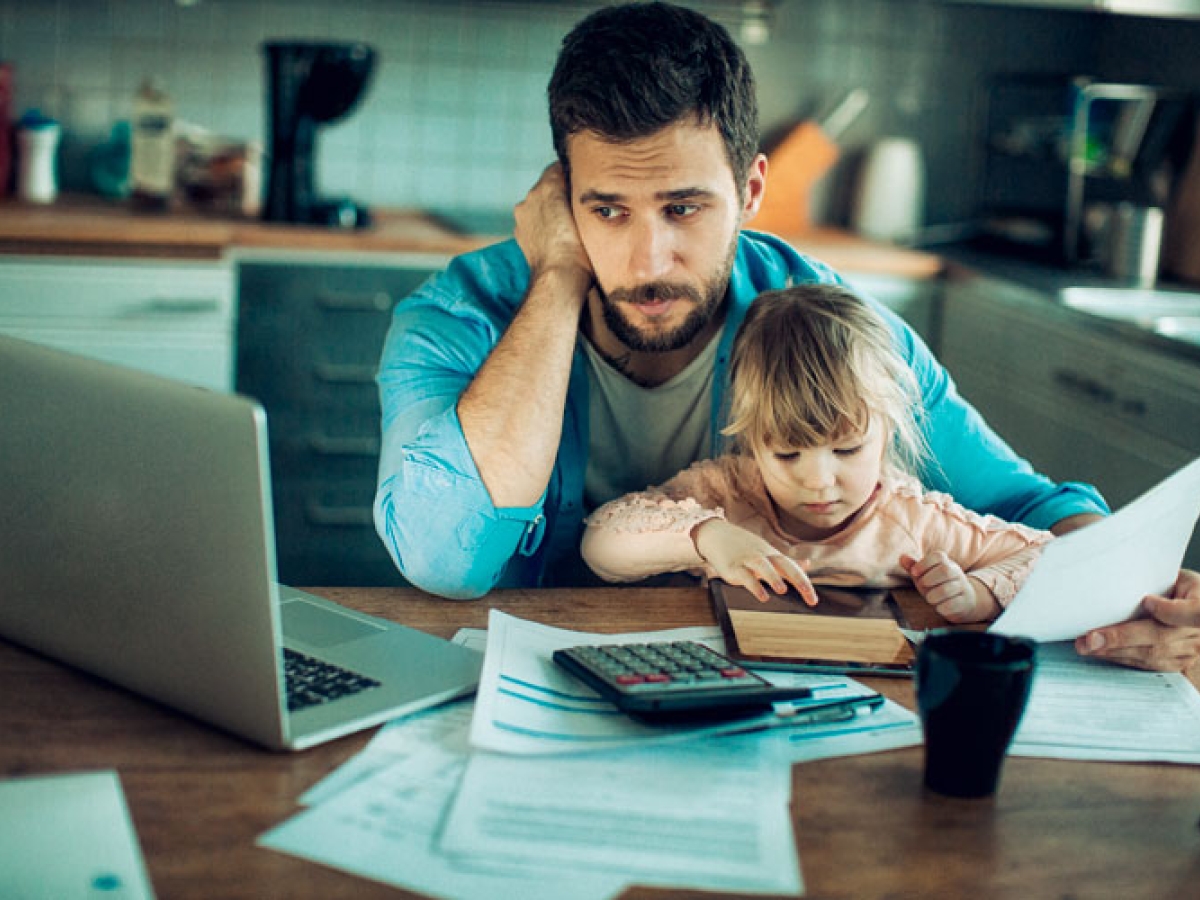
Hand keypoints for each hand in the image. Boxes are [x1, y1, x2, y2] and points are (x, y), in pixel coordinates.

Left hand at [513, 163, 592, 286]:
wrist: (560, 277)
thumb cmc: (580, 246)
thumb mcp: (588, 211)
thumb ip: (580, 191)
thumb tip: (581, 184)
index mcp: (548, 185)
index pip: (559, 168)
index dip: (572, 175)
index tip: (584, 183)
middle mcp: (531, 196)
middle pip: (548, 186)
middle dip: (560, 193)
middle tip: (579, 205)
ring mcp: (523, 216)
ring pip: (540, 205)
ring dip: (551, 210)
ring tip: (570, 224)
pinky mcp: (521, 233)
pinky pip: (534, 222)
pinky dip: (544, 225)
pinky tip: (558, 236)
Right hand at [692, 519, 815, 604]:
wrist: (717, 535)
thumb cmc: (744, 546)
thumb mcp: (768, 553)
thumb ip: (787, 562)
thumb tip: (808, 564)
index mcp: (773, 555)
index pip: (793, 568)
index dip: (804, 583)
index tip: (813, 600)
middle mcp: (763, 556)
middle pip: (784, 565)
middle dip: (798, 579)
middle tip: (809, 595)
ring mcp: (748, 560)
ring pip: (763, 566)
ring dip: (773, 578)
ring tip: (783, 590)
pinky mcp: (734, 567)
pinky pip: (745, 576)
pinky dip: (754, 586)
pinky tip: (762, 596)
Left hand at [900, 551, 998, 623]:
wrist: (963, 600)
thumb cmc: (939, 585)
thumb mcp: (925, 575)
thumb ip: (913, 567)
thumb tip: (902, 557)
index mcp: (946, 563)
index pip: (938, 556)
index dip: (924, 563)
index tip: (914, 572)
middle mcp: (956, 573)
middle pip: (945, 571)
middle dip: (929, 579)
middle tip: (922, 585)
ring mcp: (962, 587)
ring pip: (948, 589)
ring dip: (934, 595)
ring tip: (930, 598)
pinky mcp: (965, 602)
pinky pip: (953, 604)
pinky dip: (942, 607)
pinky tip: (939, 607)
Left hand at [1076, 569, 1199, 671]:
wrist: (1197, 606)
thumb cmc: (1182, 589)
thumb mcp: (1177, 577)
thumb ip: (1157, 579)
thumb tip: (1122, 579)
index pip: (1193, 612)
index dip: (1170, 610)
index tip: (1147, 601)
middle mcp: (1197, 632)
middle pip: (1159, 637)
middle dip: (1120, 638)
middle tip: (1091, 638)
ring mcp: (1190, 651)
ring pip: (1150, 654)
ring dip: (1114, 651)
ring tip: (1087, 645)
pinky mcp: (1178, 664)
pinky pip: (1148, 664)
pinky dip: (1121, 658)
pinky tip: (1101, 652)